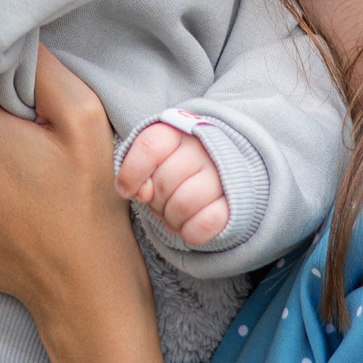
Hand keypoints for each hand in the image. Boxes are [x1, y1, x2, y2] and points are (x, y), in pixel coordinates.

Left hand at [115, 121, 230, 246]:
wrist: (218, 171)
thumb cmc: (174, 166)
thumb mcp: (151, 161)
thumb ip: (137, 171)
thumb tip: (143, 192)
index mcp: (178, 130)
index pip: (149, 147)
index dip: (131, 173)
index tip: (126, 190)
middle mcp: (203, 148)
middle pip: (164, 183)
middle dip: (155, 202)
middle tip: (161, 202)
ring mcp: (221, 174)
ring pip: (184, 205)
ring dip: (171, 219)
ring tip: (174, 214)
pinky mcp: (235, 201)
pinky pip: (205, 224)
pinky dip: (190, 232)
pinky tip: (189, 226)